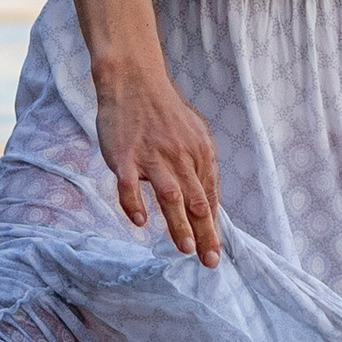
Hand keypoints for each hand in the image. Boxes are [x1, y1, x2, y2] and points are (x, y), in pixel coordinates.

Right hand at [93, 62, 222, 266]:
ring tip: (185, 250)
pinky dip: (135, 204)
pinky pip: (130, 184)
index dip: (213, 227)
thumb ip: (200, 168)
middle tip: (209, 261)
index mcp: (200, 152)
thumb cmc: (164, 112)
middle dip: (204, 234)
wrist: (134, 80)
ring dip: (179, 224)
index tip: (216, 252)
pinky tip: (140, 222)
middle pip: (196, 200)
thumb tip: (208, 206)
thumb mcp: (194, 135)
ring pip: (170, 195)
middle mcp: (180, 156)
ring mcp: (152, 156)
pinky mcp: (125, 156)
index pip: (210, 196)